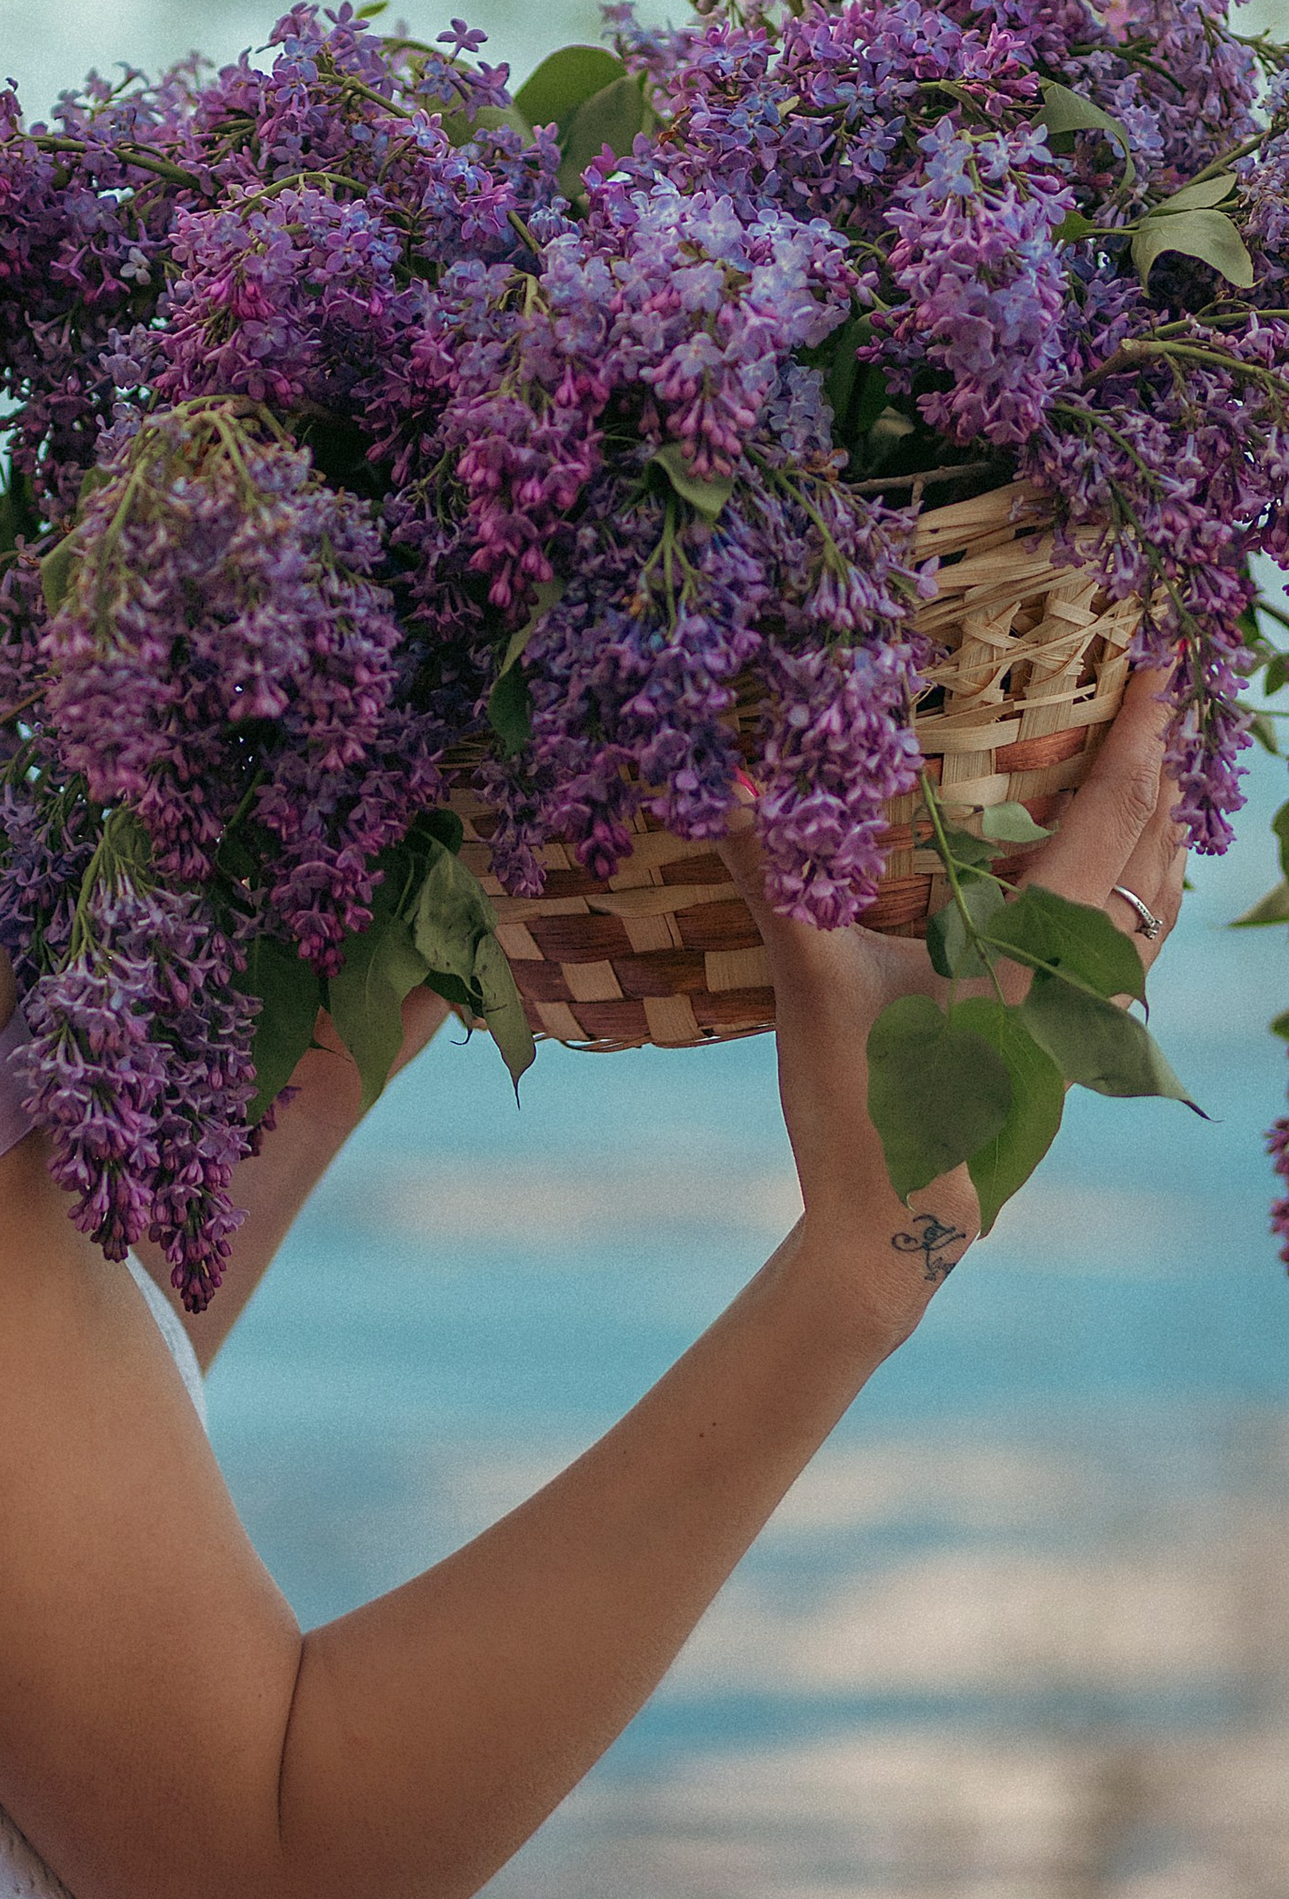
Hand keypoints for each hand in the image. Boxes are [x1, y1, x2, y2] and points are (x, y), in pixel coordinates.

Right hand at [718, 665, 1181, 1347]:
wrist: (896, 1232)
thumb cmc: (859, 1111)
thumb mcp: (812, 990)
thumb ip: (778, 882)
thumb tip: (731, 784)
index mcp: (1034, 955)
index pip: (1108, 820)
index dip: (1140, 737)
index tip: (1164, 666)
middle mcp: (1082, 983)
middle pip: (1153, 857)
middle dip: (1165, 770)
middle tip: (1166, 695)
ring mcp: (1087, 1025)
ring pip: (1155, 911)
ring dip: (1164, 834)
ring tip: (1163, 775)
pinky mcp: (1073, 1053)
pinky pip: (1135, 954)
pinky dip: (1144, 898)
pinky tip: (1119, 891)